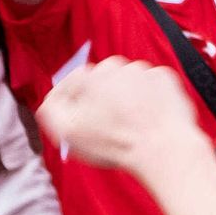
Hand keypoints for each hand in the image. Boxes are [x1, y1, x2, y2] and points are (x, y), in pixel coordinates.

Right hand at [39, 57, 215, 175]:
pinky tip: (148, 118)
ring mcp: (142, 70)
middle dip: (100, 100)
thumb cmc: (114, 143)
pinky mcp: (165, 78)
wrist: (163, 148)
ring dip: (126, 99)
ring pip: (127, 84)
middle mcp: (114, 66)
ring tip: (130, 125)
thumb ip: (50, 110)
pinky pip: (151, 87)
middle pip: (101, 83)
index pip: (72, 85)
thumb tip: (51, 100)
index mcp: (87, 76)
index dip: (73, 105)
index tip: (79, 120)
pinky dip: (149, 99)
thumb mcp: (65, 132)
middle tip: (106, 126)